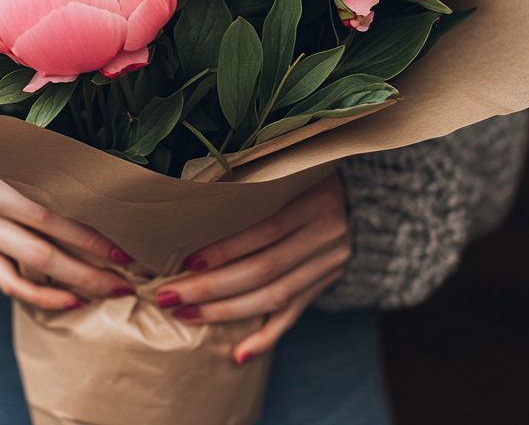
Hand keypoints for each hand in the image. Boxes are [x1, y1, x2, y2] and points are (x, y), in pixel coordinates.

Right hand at [0, 146, 134, 309]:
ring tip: (114, 289)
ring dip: (80, 279)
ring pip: (36, 264)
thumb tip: (106, 169)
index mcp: (2, 170)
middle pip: (50, 233)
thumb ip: (48, 157)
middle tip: (132, 267)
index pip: (56, 197)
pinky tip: (74, 302)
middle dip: (96, 253)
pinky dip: (44, 297)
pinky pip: (11, 284)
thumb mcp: (11, 146)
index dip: (92, 216)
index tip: (128, 230)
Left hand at [156, 173, 350, 363]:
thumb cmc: (301, 178)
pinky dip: (265, 338)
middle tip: (169, 295)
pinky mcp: (325, 284)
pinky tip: (237, 355)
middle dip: (212, 287)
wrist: (359, 200)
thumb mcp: (286, 173)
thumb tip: (186, 206)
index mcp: (316, 198)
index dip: (227, 248)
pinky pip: (293, 316)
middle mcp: (327, 233)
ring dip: (227, 312)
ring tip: (187, 314)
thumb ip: (251, 188)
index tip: (186, 260)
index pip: (266, 229)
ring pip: (275, 296)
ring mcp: (329, 263)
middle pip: (264, 268)